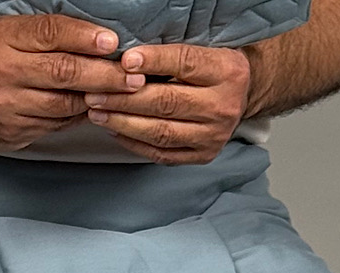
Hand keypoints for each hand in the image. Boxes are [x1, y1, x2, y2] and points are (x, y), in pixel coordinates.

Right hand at [0, 15, 145, 152]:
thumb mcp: (5, 35)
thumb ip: (44, 36)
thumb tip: (95, 41)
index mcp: (1, 41)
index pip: (50, 34)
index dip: (84, 37)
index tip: (112, 42)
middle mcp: (2, 74)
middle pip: (63, 73)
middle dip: (104, 75)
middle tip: (133, 77)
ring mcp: (7, 108)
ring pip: (64, 105)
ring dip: (96, 100)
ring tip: (121, 95)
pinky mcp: (13, 133)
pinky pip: (56, 126)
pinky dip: (78, 117)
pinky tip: (93, 109)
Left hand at [82, 43, 252, 164]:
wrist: (243, 94)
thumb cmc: (214, 69)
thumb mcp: (203, 51)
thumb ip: (171, 57)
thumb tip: (126, 62)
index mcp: (225, 72)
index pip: (184, 63)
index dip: (152, 62)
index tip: (124, 61)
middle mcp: (222, 106)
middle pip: (167, 102)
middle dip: (125, 99)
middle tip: (96, 95)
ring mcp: (213, 136)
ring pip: (162, 132)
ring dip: (124, 123)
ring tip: (98, 114)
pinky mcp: (203, 155)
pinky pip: (162, 153)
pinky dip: (135, 143)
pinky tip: (116, 132)